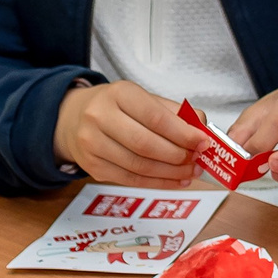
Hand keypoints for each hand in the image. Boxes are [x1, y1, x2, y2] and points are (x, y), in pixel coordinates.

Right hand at [54, 81, 206, 187]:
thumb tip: (202, 130)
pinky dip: (157, 183)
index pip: (155, 117)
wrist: (73, 118)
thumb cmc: (116, 107)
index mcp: (118, 94)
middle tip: (198, 160)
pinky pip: (130, 179)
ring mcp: (92, 144)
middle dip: (178, 156)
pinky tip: (174, 181)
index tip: (203, 142)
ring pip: (139, 166)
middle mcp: (100, 117)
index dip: (182, 134)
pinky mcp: (92, 167)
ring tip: (190, 173)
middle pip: (146, 144)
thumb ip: (174, 113)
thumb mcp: (143, 99)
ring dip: (171, 173)